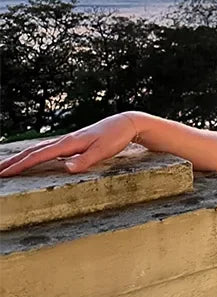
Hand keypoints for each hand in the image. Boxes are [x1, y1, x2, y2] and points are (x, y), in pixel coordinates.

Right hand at [0, 113, 140, 176]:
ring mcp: (68, 141)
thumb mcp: (103, 151)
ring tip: (8, 166)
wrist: (125, 123)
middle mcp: (64, 141)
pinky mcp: (73, 143)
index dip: (20, 165)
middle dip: (13, 162)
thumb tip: (66, 168)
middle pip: (33, 151)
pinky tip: (33, 159)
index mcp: (69, 144)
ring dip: (22, 158)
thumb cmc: (115, 137)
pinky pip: (47, 150)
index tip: (4, 173)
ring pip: (39, 149)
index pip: (39, 156)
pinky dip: (35, 154)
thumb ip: (85, 160)